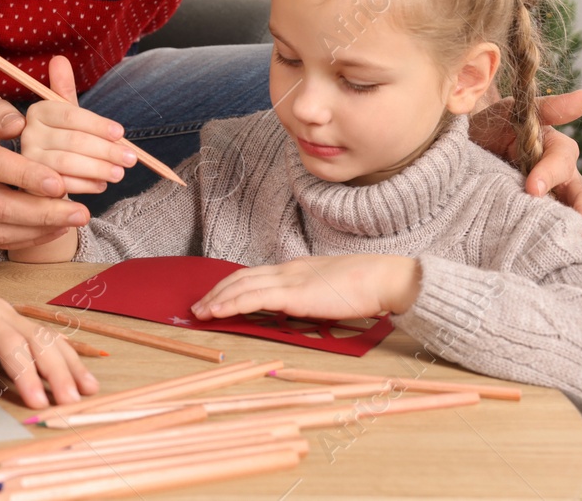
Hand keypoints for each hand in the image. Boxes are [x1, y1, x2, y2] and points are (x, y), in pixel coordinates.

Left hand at [0, 254, 99, 408]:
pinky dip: (64, 354)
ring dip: (70, 363)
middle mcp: (2, 312)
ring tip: (88, 389)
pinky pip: (45, 335)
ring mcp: (10, 314)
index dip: (27, 375)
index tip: (39, 402)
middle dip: (59, 372)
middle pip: (38, 340)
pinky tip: (78, 371)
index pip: (11, 346)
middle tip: (72, 402)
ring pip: (48, 336)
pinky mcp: (12, 320)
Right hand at [18, 55, 133, 194]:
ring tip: (119, 173)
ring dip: (98, 169)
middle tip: (131, 159)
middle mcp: (28, 133)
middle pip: (73, 141)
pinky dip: (85, 185)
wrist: (42, 174)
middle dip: (106, 151)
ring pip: (67, 163)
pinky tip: (101, 185)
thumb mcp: (66, 115)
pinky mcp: (31, 184)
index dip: (98, 124)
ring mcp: (28, 160)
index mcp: (38, 111)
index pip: (71, 115)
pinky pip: (62, 184)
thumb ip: (65, 90)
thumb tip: (60, 59)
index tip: (121, 133)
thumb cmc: (61, 139)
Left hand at [190, 255, 422, 321]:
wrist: (383, 279)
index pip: (254, 274)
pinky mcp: (293, 294)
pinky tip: (217, 312)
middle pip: (241, 277)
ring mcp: (289, 280)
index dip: (231, 286)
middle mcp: (287, 270)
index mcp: (296, 269)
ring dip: (217, 299)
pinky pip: (253, 298)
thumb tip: (299, 308)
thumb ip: (311, 295)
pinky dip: (230, 304)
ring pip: (241, 286)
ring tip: (200, 312)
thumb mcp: (329, 289)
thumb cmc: (365, 287)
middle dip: (216, 292)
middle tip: (198, 307)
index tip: (216, 297)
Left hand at [470, 90, 581, 244]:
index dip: (551, 172)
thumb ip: (546, 108)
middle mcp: (557, 177)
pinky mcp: (536, 220)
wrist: (452, 155)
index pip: (563, 159)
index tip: (532, 188)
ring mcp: (549, 201)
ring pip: (579, 217)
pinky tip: (567, 258)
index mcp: (551, 149)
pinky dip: (567, 245)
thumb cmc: (484, 129)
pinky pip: (558, 233)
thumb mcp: (509, 112)